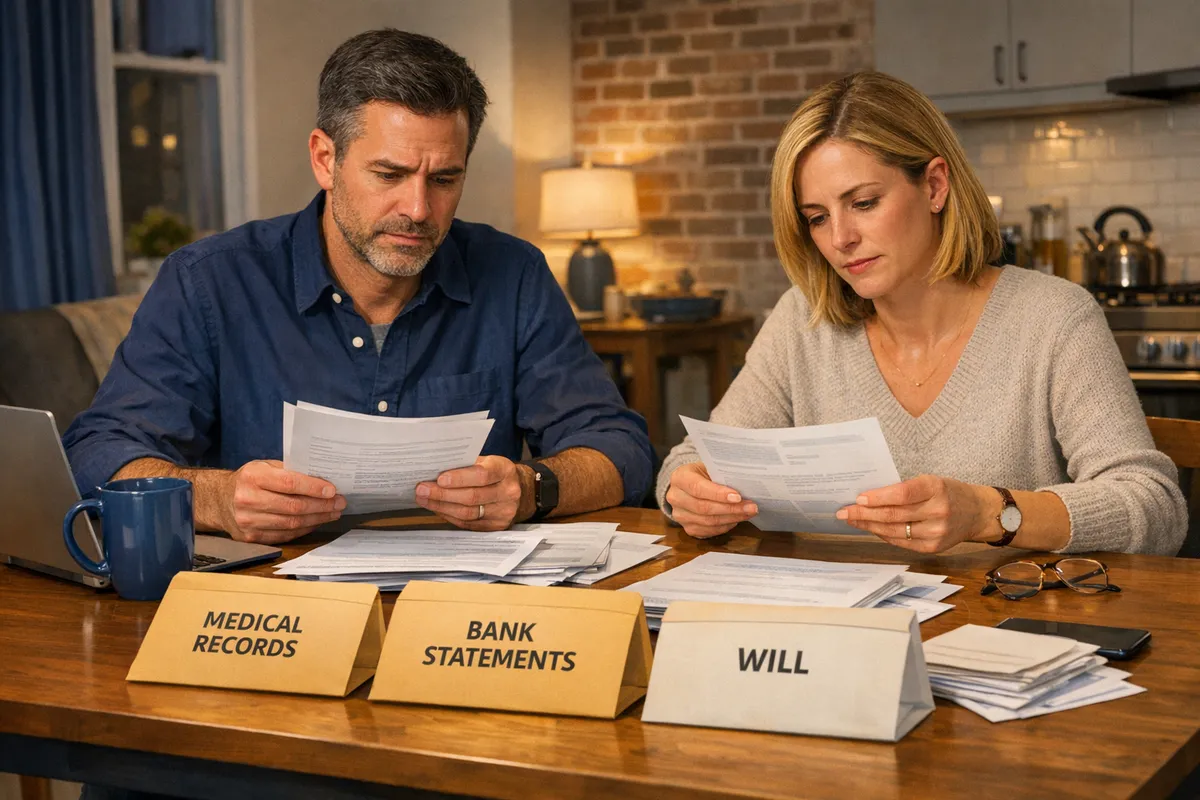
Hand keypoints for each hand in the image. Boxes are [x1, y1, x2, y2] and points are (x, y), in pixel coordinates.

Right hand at [221, 460, 344, 543]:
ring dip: (317, 519)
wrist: (218, 500)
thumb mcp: (264, 467)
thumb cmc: (249, 480)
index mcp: (253, 477)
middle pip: (294, 507)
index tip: (333, 490)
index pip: (289, 483)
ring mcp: (249, 521)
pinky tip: (316, 522)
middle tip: (339, 503)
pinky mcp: (251, 537)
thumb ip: (289, 471)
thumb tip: (322, 478)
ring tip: (333, 513)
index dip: (313, 488)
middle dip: (322, 506)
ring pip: (291, 523)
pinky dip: (304, 529)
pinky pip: (285, 535)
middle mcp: (248, 499)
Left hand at [415, 455, 522, 530]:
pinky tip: (437, 509)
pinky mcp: (496, 526)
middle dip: (443, 494)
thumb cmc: (495, 472)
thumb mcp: (486, 461)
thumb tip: (434, 470)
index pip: (482, 475)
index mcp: (505, 470)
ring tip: (424, 499)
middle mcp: (508, 492)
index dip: (459, 478)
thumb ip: (466, 465)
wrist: (520, 490)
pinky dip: (449, 516)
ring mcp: (504, 512)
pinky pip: (468, 524)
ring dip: (441, 507)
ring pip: (467, 513)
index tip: (439, 479)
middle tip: (421, 490)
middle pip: (472, 497)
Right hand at [665, 461, 757, 538]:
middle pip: (703, 507)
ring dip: (732, 518)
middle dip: (730, 509)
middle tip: (751, 507)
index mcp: (679, 477)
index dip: (718, 494)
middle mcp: (675, 497)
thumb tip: (746, 484)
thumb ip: (722, 474)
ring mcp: (679, 515)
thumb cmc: (704, 473)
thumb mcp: (710, 467)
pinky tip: (737, 519)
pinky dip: (725, 526)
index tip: (738, 496)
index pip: (698, 488)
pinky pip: (709, 531)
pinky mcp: (687, 528)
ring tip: (748, 512)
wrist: (690, 484)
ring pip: (708, 522)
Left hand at [836, 475, 994, 553]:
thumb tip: (868, 497)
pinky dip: (883, 535)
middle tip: (844, 512)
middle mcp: (938, 511)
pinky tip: (871, 528)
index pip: (902, 494)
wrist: (977, 512)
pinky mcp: (933, 548)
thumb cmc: (948, 492)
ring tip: (852, 520)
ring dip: (869, 526)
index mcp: (936, 488)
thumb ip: (904, 489)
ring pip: (894, 531)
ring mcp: (936, 532)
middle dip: (864, 514)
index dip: (878, 497)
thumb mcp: (931, 481)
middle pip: (893, 515)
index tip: (858, 498)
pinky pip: (901, 542)